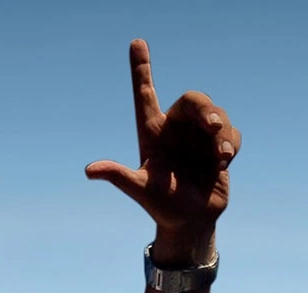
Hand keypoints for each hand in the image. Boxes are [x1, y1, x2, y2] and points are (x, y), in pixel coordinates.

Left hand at [86, 40, 240, 263]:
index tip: (137, 42)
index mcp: (151, 133)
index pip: (144, 94)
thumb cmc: (159, 205)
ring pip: (217, 116)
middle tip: (212, 127)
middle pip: (194, 100)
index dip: (141, 69)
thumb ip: (118, 176)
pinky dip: (231, 145)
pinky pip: (232, 132)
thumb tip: (90, 170)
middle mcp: (174, 130)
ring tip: (219, 157)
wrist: (190, 221)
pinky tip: (222, 164)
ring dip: (222, 134)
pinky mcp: (218, 146)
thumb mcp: (139, 189)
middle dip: (207, 110)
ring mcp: (197, 137)